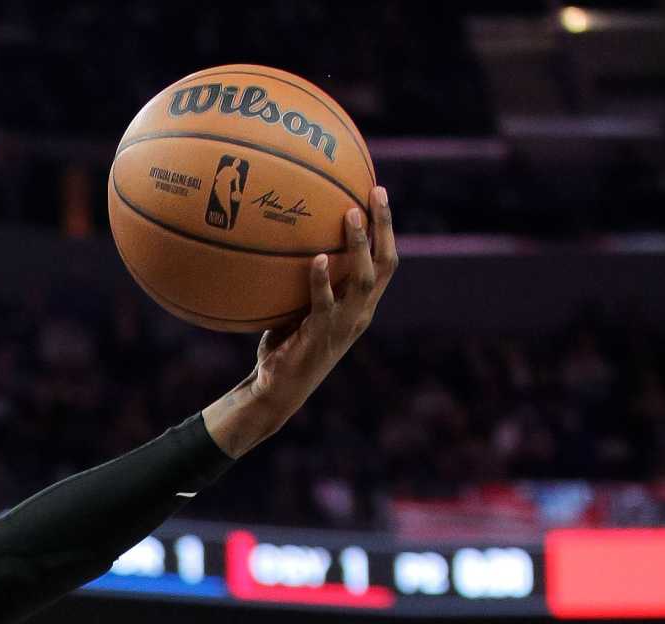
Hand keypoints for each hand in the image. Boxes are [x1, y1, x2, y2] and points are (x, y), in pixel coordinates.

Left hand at [206, 185, 395, 455]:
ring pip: (362, 280)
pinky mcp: (321, 336)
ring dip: (357, 247)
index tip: (377, 192)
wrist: (277, 390)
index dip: (386, 228)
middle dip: (384, 226)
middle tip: (375, 193)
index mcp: (361, 306)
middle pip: (385, 263)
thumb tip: (283, 243)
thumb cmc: (286, 347)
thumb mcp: (299, 309)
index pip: (385, 261)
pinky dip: (320, 281)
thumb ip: (302, 282)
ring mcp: (343, 325)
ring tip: (350, 216)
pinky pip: (324, 304)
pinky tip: (314, 259)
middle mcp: (360, 313)